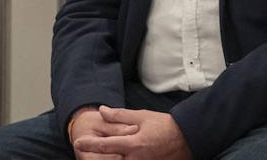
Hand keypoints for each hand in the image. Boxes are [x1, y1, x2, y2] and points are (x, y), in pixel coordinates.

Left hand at [73, 107, 191, 159]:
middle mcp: (136, 159)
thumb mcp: (142, 116)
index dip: (90, 144)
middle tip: (87, 151)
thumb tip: (102, 111)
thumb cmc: (166, 126)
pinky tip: (120, 155)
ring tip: (102, 153)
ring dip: (111, 158)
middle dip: (97, 157)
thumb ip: (120, 115)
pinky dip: (122, 159)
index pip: (106, 145)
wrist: (187, 138)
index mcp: (134, 144)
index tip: (78, 142)